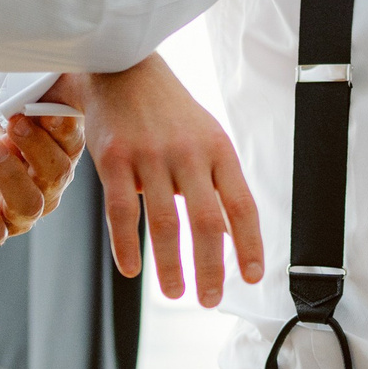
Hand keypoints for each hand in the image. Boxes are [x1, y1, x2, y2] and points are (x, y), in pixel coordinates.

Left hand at [0, 110, 80, 248]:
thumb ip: (8, 122)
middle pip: (58, 173)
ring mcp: (20, 217)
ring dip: (11, 173)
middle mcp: (45, 191)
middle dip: (38, 146)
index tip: (47, 110)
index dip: (63, 128)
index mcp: (54, 159)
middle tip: (16, 123)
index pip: (70, 144)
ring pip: (29, 203)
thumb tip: (20, 118)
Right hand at [57, 58, 262, 307]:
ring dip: (171, 265)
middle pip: (206, 221)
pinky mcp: (114, 158)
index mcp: (219, 149)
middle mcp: (189, 153)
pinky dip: (126, 246)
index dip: (249, 243)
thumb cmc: (170, 112)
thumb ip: (220, 181)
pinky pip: (121, 211)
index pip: (242, 204)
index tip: (253, 276)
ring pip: (165, 222)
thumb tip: (237, 233)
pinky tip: (131, 270)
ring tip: (176, 293)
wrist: (123, 68)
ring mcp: (151, 155)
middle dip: (211, 266)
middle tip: (211, 300)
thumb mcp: (207, 137)